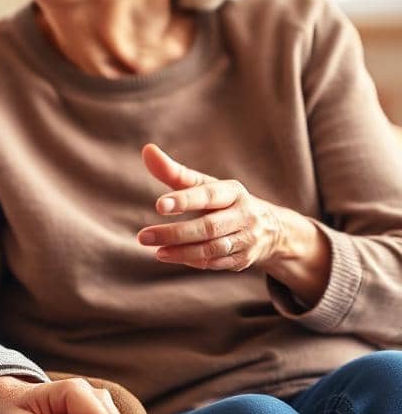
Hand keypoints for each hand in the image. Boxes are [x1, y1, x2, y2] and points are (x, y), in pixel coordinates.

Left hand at [137, 143, 283, 271]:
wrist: (271, 229)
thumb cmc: (223, 201)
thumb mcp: (205, 185)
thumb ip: (175, 172)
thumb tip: (147, 150)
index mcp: (233, 192)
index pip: (208, 195)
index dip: (184, 200)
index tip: (159, 205)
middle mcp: (244, 215)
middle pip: (208, 227)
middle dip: (174, 233)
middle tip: (143, 237)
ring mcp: (247, 239)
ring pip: (212, 248)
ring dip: (182, 252)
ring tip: (156, 251)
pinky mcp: (244, 260)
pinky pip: (217, 263)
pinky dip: (194, 261)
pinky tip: (172, 256)